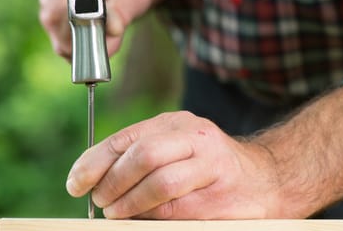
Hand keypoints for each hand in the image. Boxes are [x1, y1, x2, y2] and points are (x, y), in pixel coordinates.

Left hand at [65, 111, 282, 218]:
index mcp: (179, 124)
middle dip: (112, 182)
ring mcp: (213, 166)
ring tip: (117, 213)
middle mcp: (197, 138)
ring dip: (129, 204)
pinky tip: (143, 220)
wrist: (266, 178)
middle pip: (144, 155)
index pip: (128, 138)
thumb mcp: (178, 148)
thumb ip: (143, 156)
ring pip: (160, 184)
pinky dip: (151, 218)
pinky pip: (178, 211)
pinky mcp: (222, 197)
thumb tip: (93, 181)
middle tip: (100, 202)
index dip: (96, 161)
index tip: (76, 183)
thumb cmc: (210, 166)